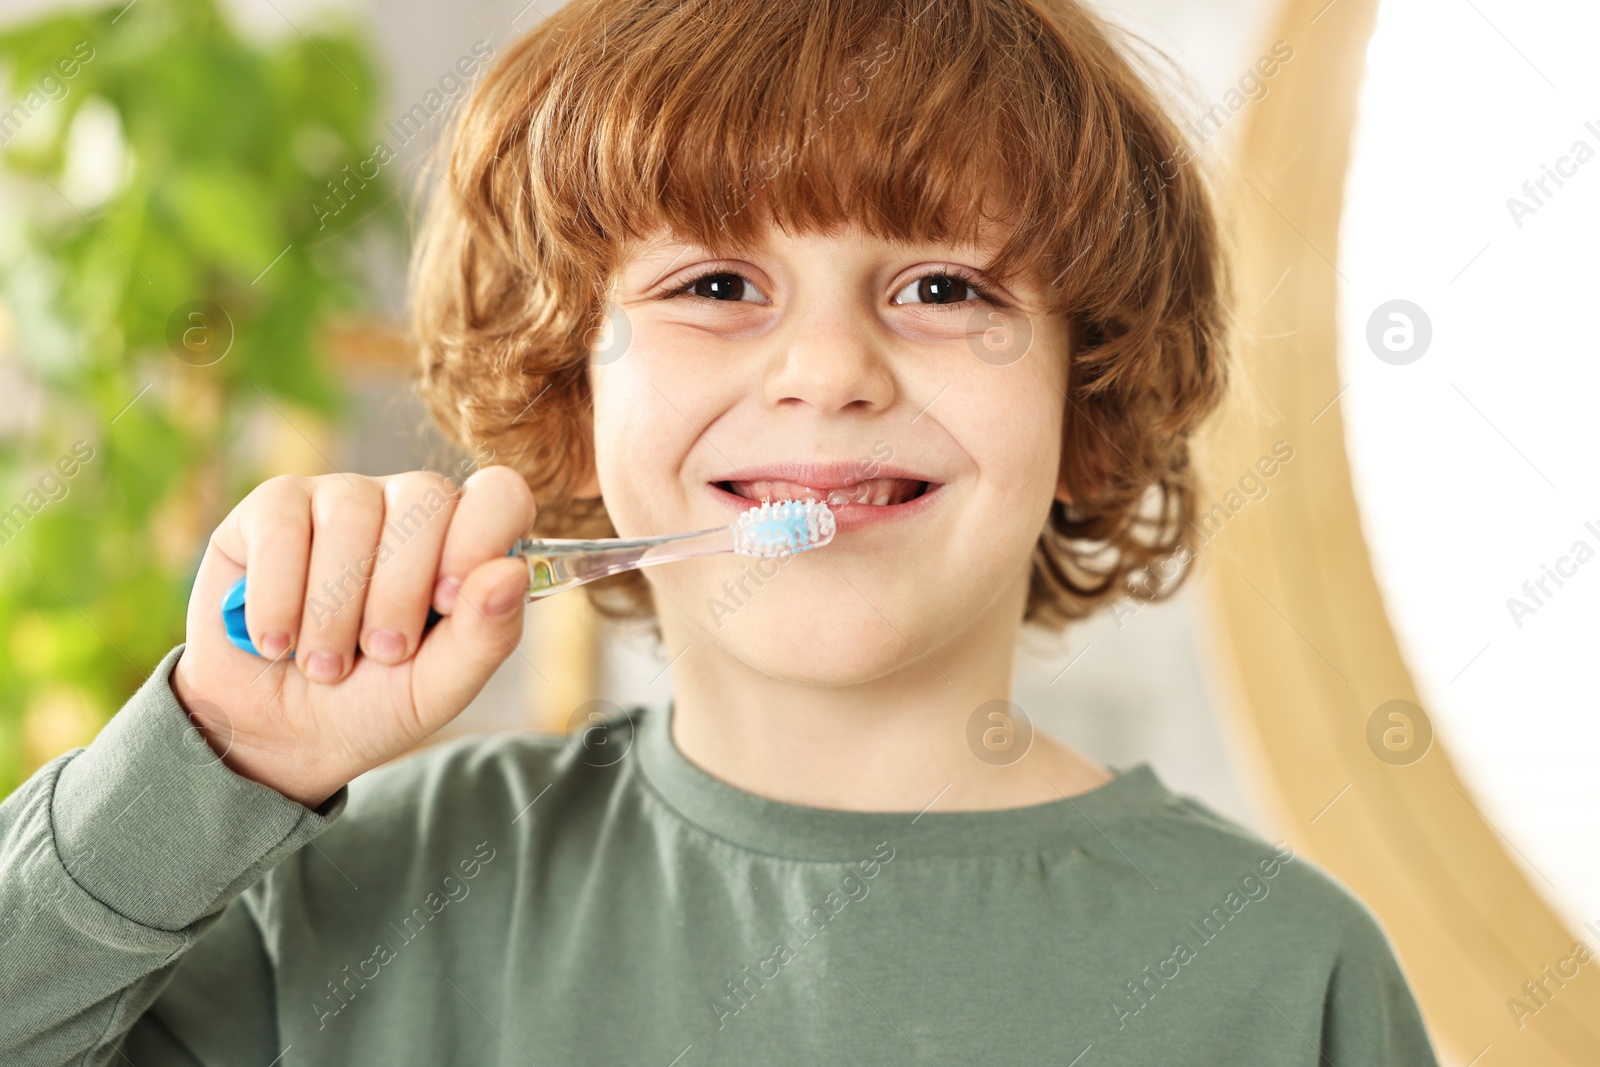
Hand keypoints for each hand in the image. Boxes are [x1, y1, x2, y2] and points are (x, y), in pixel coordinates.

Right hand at [169, 465, 535, 807]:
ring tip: (324, 664)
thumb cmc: (370, 703)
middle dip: (400, 591)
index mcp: (462, 542)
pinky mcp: (271, 507)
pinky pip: (282, 527)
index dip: (479, 539)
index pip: (499, 494)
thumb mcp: (436, 687)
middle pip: (425, 496)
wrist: (277, 734)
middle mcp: (407, 506)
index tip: (447, 603)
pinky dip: (279, 599)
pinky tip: (276, 640)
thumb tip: (511, 572)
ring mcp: (340, 498)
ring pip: (351, 513)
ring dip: (333, 609)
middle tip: (381, 654)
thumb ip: (485, 635)